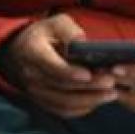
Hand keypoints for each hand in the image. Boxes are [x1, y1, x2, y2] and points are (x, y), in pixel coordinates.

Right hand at [0, 14, 117, 117]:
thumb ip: (70, 31)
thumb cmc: (47, 33)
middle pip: (61, 86)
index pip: (50, 66)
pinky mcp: (43, 100)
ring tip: (112, 93)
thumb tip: (83, 42)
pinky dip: (81, 108)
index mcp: (32, 52)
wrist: (23, 49)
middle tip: (111, 82)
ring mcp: (35, 90)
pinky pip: (62, 110)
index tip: (88, 74)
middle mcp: (31, 74)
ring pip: (62, 102)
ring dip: (88, 100)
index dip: (69, 72)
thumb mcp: (57, 23)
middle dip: (88, 86)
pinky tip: (99, 101)